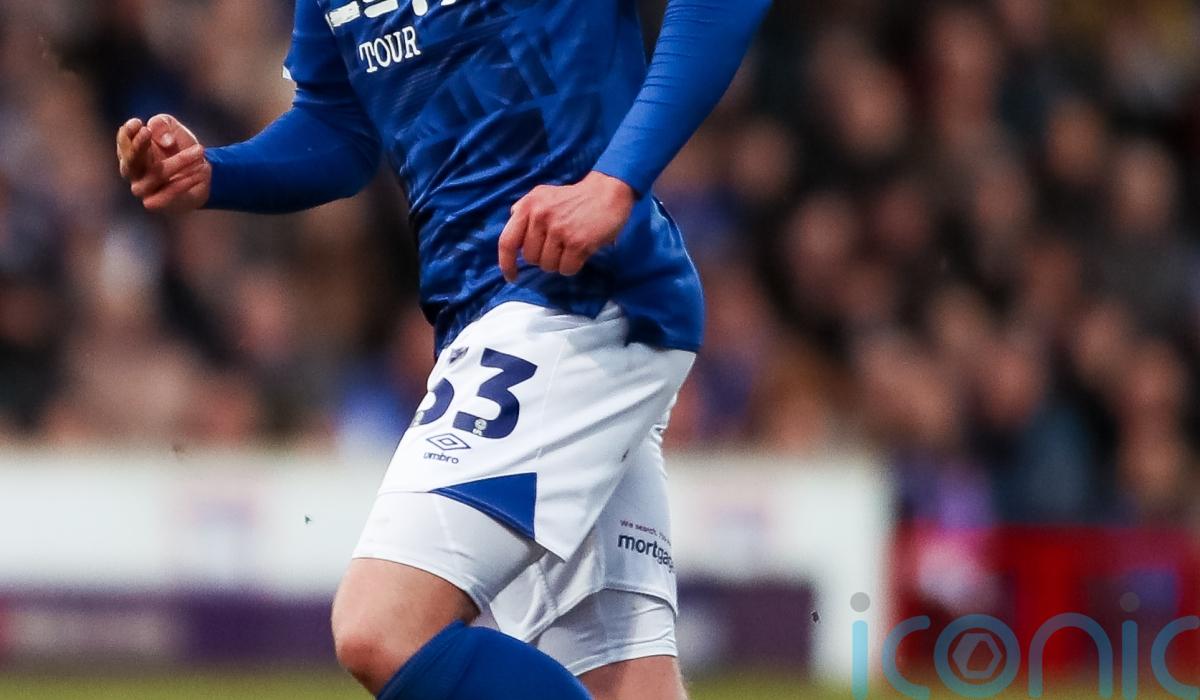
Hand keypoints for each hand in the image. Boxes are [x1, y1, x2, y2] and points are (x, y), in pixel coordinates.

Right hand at [117, 114, 210, 213]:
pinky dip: (185, 182)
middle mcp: (133, 172)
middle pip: (130, 160)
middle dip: (138, 146)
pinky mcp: (157, 203)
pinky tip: (201, 169)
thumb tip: (163, 141)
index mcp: (131, 152)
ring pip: (154, 175)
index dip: (127, 133)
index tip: (139, 123)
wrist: (203, 174)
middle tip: (148, 132)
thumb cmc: (181, 148)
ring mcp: (143, 189)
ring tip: (200, 150)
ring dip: (178, 162)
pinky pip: (167, 194)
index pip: (123, 142)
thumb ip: (162, 124)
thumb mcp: (172, 128)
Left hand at [498, 171, 636, 281]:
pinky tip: (580, 252)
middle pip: (531, 258)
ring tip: (569, 247)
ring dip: (559, 263)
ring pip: (548, 266)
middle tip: (558, 246)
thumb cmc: (574, 198)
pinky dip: (572, 266)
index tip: (512, 276)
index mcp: (528, 206)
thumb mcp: (543, 196)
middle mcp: (540, 217)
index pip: (507, 241)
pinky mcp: (578, 242)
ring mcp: (559, 230)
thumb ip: (524, 212)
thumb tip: (512, 238)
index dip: (506, 263)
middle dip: (543, 258)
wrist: (607, 192)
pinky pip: (566, 269)